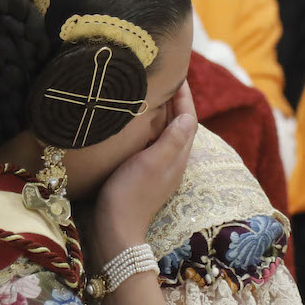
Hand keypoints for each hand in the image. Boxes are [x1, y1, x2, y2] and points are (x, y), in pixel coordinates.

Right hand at [90, 83, 197, 255]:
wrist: (115, 229)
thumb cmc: (131, 193)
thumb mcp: (153, 162)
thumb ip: (172, 139)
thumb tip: (189, 115)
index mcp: (178, 156)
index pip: (188, 119)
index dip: (185, 97)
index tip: (178, 74)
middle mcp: (173, 161)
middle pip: (180, 125)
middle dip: (176, 102)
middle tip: (164, 79)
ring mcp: (159, 169)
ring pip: (168, 134)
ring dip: (163, 114)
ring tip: (151, 95)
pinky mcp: (145, 175)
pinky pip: (154, 144)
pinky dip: (151, 128)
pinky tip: (137, 125)